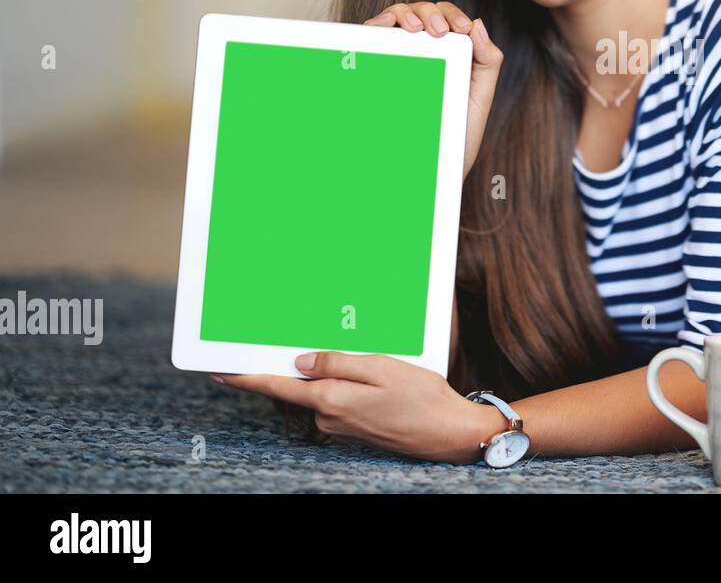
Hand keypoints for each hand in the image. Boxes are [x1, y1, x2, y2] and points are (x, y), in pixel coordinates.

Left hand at [213, 352, 499, 463]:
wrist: (448, 433)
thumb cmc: (420, 397)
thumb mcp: (381, 368)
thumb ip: (337, 363)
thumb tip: (301, 361)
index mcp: (331, 400)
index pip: (278, 387)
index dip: (246, 378)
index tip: (220, 371)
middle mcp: (329, 418)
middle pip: (298, 388)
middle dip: (294, 366)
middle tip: (289, 340)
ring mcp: (341, 427)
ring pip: (320, 393)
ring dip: (324, 375)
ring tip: (345, 352)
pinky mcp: (355, 429)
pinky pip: (337, 402)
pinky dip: (340, 386)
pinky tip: (362, 375)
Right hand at [363, 1, 502, 178]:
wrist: (428, 169)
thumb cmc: (456, 132)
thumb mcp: (479, 96)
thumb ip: (487, 62)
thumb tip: (477, 23)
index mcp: (449, 51)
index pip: (448, 18)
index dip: (453, 15)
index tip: (460, 29)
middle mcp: (423, 49)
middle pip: (422, 12)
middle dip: (431, 13)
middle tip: (439, 31)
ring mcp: (399, 56)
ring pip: (398, 17)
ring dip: (406, 14)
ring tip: (416, 29)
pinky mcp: (377, 67)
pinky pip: (372, 36)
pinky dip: (377, 24)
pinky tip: (384, 27)